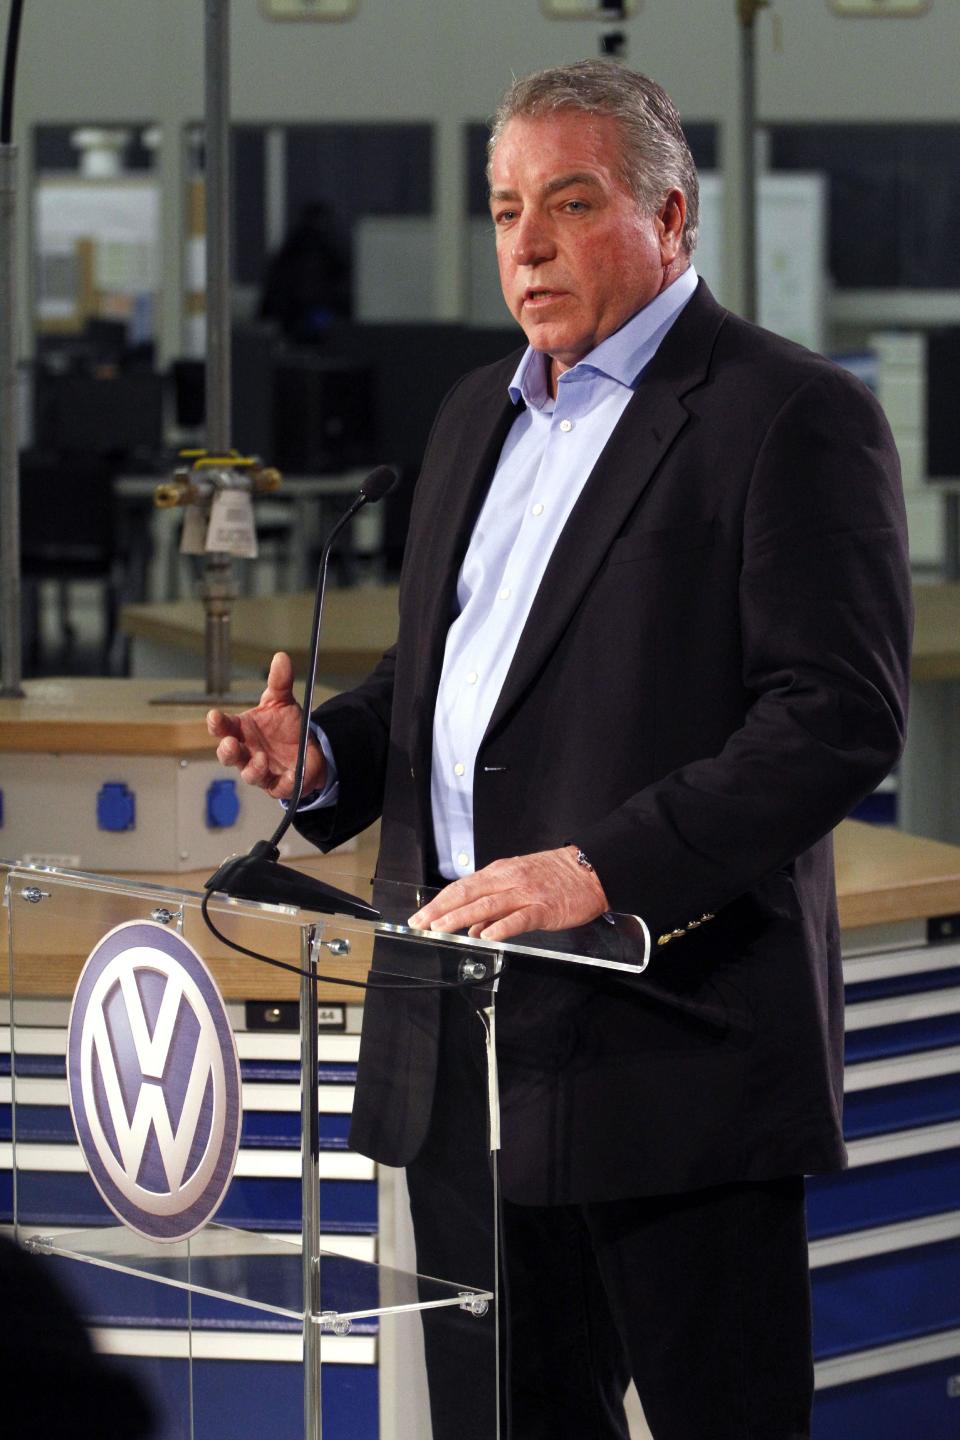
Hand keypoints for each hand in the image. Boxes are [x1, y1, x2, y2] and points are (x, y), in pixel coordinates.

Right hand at [206, 651, 325, 800]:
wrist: (309, 748)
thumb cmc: (285, 726)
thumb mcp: (282, 701)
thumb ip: (279, 682)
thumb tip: (281, 657)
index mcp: (241, 730)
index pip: (222, 727)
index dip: (217, 723)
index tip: (214, 716)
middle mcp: (246, 752)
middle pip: (228, 755)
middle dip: (227, 750)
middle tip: (230, 743)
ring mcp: (261, 770)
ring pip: (249, 774)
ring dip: (253, 767)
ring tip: (260, 757)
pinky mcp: (279, 784)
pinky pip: (278, 787)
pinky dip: (282, 782)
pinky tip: (288, 775)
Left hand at [408, 846, 608, 942]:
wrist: (591, 870)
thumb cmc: (555, 876)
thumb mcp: (519, 882)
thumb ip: (495, 904)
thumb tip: (471, 925)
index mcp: (500, 872)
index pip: (462, 887)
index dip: (439, 902)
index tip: (421, 916)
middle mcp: (509, 880)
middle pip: (468, 894)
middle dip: (441, 910)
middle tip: (420, 924)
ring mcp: (526, 894)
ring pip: (487, 905)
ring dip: (461, 917)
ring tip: (441, 928)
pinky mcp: (544, 909)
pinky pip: (519, 918)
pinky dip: (501, 926)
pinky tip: (486, 935)